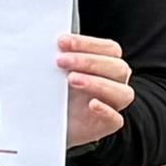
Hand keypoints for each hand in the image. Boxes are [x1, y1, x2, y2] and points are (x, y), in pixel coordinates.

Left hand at [59, 31, 134, 150]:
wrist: (49, 120)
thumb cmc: (56, 88)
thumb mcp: (55, 71)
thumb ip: (58, 57)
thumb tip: (43, 42)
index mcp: (107, 63)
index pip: (109, 49)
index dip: (88, 43)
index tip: (61, 42)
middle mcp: (115, 81)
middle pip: (117, 68)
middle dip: (88, 61)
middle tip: (60, 61)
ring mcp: (114, 104)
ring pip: (122, 92)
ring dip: (97, 83)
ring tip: (71, 79)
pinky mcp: (108, 124)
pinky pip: (116, 119)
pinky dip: (106, 110)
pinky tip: (92, 104)